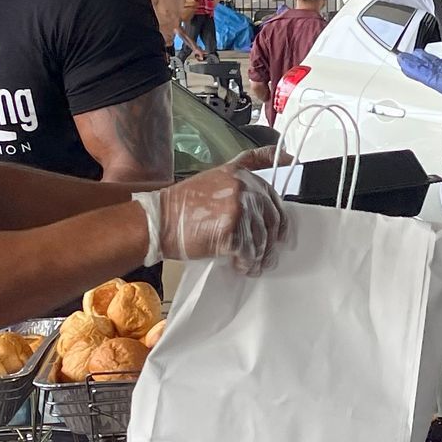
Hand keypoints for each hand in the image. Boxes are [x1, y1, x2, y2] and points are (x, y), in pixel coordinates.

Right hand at [158, 157, 287, 274]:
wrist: (159, 220)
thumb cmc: (180, 207)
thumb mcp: (213, 180)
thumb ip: (238, 185)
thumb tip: (260, 206)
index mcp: (241, 174)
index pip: (272, 196)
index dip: (280, 218)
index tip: (282, 233)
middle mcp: (244, 188)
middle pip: (272, 219)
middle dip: (271, 242)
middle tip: (267, 256)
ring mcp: (240, 208)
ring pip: (262, 239)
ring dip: (259, 256)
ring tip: (252, 265)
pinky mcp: (233, 231)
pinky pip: (249, 253)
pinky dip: (246, 264)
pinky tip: (240, 267)